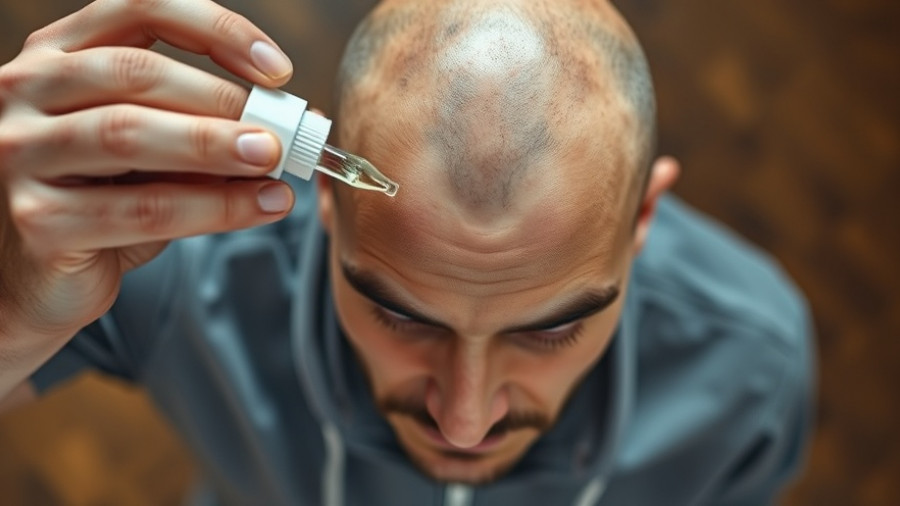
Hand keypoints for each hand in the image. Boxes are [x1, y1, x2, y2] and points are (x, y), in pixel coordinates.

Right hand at [0, 0, 295, 334]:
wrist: (33, 284)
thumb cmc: (96, 206)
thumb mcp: (148, 157)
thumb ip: (196, 131)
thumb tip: (285, 128)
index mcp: (56, 57)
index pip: (138, 10)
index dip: (215, 30)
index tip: (278, 71)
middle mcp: (24, 92)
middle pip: (133, 72)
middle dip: (220, 99)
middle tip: (281, 130)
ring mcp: (21, 153)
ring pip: (130, 134)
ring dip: (214, 146)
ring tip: (272, 161)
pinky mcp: (37, 219)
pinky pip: (140, 208)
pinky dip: (212, 207)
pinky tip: (259, 207)